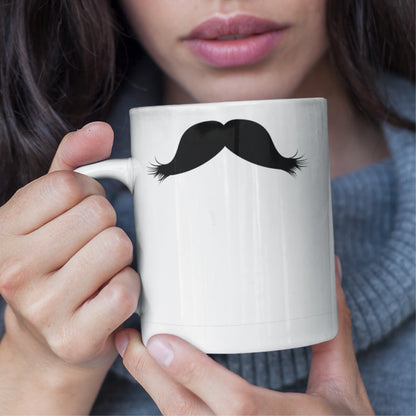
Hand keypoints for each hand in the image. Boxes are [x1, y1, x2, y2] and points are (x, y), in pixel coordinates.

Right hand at [0, 122, 139, 411]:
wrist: (48, 346)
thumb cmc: (52, 270)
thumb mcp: (47, 214)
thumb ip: (70, 165)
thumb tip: (101, 130)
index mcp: (1, 232)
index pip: (69, 185)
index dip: (88, 196)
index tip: (80, 218)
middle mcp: (13, 270)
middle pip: (99, 214)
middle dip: (105, 227)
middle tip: (91, 250)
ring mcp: (42, 308)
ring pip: (117, 247)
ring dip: (119, 258)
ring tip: (100, 273)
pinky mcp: (74, 337)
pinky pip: (126, 288)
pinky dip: (128, 288)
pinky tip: (107, 298)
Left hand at [116, 257, 373, 414]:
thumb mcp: (344, 386)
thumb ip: (332, 331)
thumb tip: (331, 271)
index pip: (238, 405)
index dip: (195, 374)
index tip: (159, 340)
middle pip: (188, 415)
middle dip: (152, 377)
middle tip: (129, 337)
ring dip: (152, 387)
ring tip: (132, 349)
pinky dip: (166, 401)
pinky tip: (154, 376)